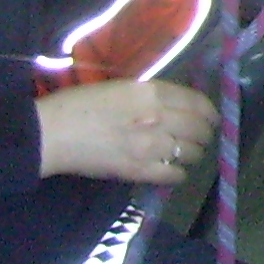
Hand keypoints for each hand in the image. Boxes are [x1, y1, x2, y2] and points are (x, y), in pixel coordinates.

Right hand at [36, 77, 214, 183]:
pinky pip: (174, 175)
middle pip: (200, 128)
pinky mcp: (139, 171)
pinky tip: (173, 171)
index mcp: (152, 92)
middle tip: (202, 138)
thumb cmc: (80, 104)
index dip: (210, 112)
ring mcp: (150, 146)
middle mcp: (158, 117)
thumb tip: (175, 103)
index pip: (197, 102)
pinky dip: (178, 174)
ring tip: (188, 154)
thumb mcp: (121, 87)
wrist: (52, 133)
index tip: (212, 118)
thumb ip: (151, 94)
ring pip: (192, 152)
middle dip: (206, 134)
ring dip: (194, 154)